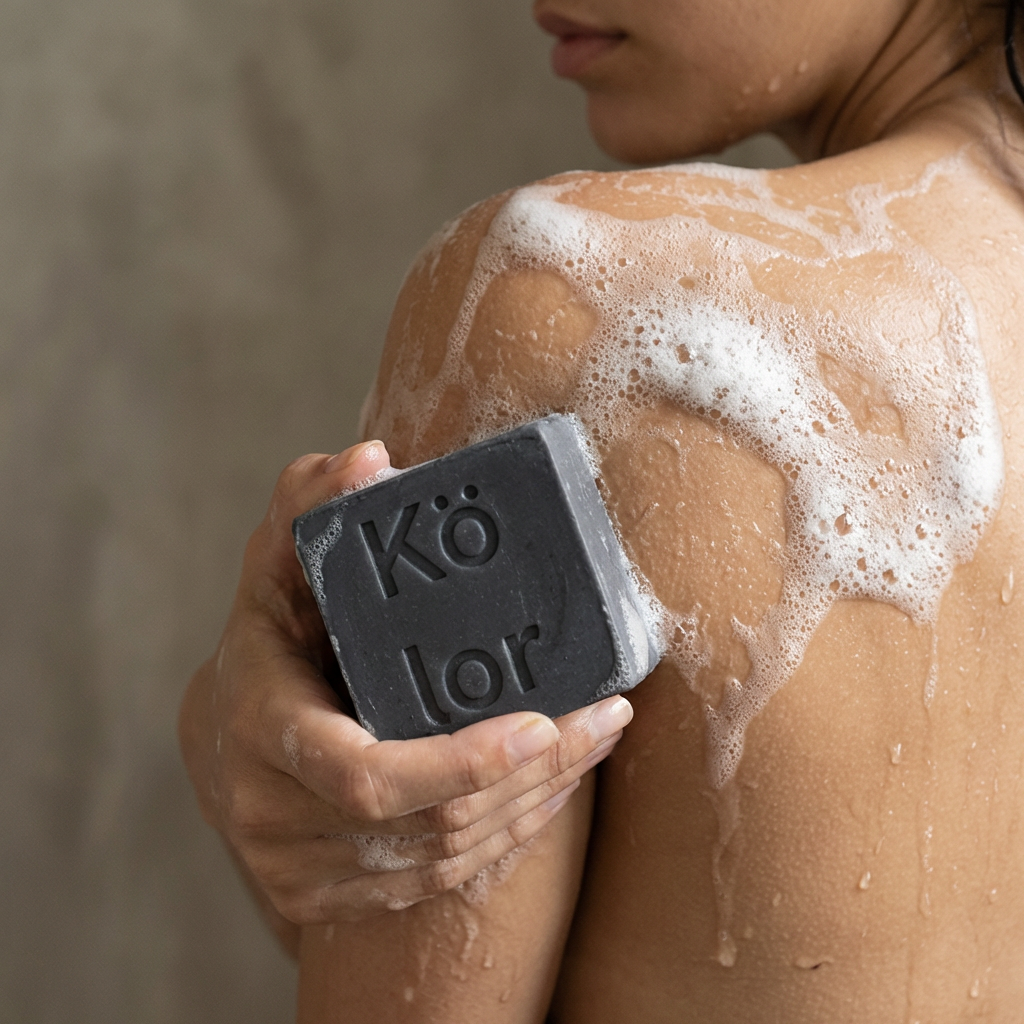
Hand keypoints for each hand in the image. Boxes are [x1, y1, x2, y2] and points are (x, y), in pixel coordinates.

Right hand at [178, 440, 632, 937]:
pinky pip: (439, 881)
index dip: (456, 762)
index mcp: (264, 729)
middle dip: (529, 776)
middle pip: (429, 821)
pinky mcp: (330, 894)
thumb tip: (369, 459)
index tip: (541, 726)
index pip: (364, 775)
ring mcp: (302, 868)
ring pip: (445, 857)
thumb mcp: (278, 565)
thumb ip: (310, 505)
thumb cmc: (268, 637)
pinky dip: (506, 835)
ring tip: (594, 743)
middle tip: (603, 719)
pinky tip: (550, 788)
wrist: (225, 738)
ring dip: (533, 804)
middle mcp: (275, 813)